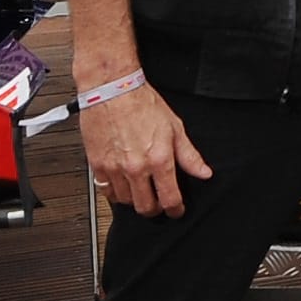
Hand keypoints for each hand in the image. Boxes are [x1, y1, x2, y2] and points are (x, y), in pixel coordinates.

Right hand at [79, 78, 211, 217]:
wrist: (111, 90)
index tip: (176, 210)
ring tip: (141, 192)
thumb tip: (203, 172)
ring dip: (135, 200)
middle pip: (146, 207)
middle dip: (155, 210)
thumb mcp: (175, 128)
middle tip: (158, 204)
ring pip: (125, 201)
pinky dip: (114, 193)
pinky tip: (122, 186)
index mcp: (159, 160)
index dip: (176, 210)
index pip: (170, 199)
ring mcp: (114, 168)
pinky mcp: (97, 165)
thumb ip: (189, 155)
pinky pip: (105, 191)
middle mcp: (136, 168)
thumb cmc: (141, 103)